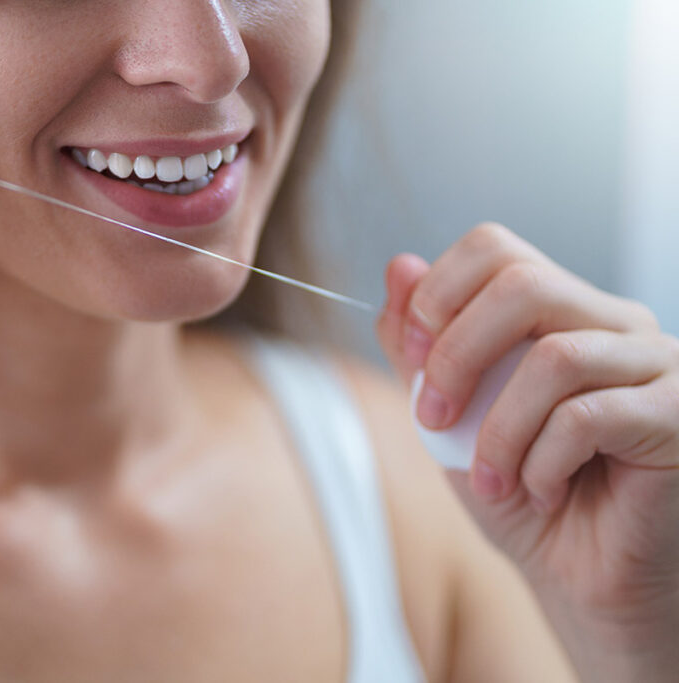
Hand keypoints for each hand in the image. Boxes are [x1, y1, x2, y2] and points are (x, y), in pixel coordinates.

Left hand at [377, 223, 678, 681]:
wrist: (582, 582)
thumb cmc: (524, 497)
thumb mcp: (452, 419)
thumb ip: (422, 348)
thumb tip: (400, 266)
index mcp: (560, 311)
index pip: (496, 249)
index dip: (437, 293)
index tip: (411, 356)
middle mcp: (612, 322)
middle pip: (522, 284)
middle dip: (455, 354)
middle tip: (432, 416)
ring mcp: (656, 363)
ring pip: (555, 357)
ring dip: (499, 429)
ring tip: (489, 477)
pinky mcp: (678, 414)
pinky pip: (591, 415)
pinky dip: (543, 461)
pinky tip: (542, 491)